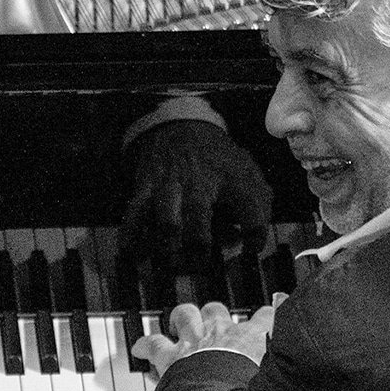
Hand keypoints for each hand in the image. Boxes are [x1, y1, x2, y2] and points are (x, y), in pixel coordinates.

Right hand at [121, 125, 273, 271]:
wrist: (181, 125)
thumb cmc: (217, 158)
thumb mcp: (247, 169)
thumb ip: (258, 202)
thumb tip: (248, 239)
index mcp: (231, 177)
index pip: (250, 206)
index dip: (255, 233)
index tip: (251, 248)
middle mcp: (200, 182)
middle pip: (200, 215)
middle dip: (199, 247)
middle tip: (200, 265)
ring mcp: (170, 185)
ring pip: (167, 220)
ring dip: (168, 248)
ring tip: (171, 264)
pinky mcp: (146, 187)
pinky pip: (134, 214)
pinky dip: (131, 236)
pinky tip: (132, 253)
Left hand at [132, 299, 280, 376]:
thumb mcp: (278, 385)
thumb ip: (292, 381)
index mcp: (251, 339)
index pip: (266, 316)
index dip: (268, 315)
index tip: (271, 314)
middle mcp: (223, 333)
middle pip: (219, 310)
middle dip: (216, 314)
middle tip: (216, 321)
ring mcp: (195, 341)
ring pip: (186, 314)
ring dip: (182, 318)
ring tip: (180, 321)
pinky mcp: (172, 356)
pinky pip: (153, 344)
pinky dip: (144, 345)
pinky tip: (138, 349)